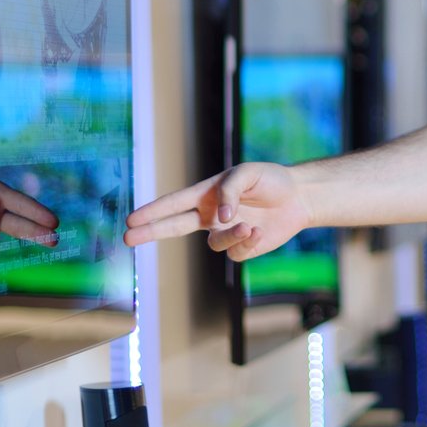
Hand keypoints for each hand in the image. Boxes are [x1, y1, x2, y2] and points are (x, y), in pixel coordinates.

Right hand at [125, 162, 309, 261]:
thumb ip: (229, 191)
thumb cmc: (270, 179)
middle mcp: (210, 215)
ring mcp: (225, 232)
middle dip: (151, 231)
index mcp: (206, 194)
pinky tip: (260, 232)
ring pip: (214, 244)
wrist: (298, 196)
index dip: (152, 212)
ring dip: (232, 236)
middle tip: (128, 237)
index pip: (174, 204)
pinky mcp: (242, 247)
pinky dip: (248, 243)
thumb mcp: (247, 173)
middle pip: (174, 227)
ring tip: (251, 226)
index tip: (130, 219)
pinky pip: (235, 253)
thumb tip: (219, 218)